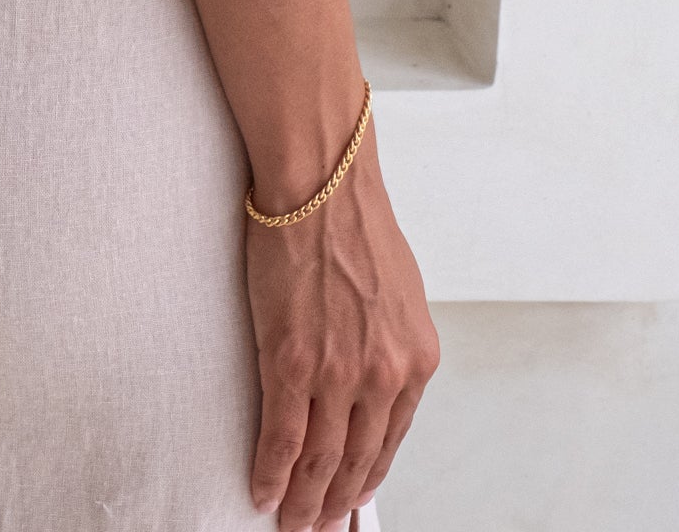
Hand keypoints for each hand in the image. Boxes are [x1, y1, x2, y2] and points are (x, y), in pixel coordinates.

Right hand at [244, 135, 437, 527]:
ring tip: (288, 522)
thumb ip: (391, 347)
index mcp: (415, 360)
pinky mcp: (292, 362)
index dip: (365, 480)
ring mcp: (339, 373)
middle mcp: (383, 375)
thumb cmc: (354, 225)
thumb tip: (375, 388)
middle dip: (333, 504)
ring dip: (302, 502)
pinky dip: (271, 473)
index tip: (349, 504)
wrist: (321, 182)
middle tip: (316, 527)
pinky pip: (283, 438)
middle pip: (357, 462)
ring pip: (320, 461)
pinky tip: (263, 491)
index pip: (390, 443)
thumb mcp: (399, 295)